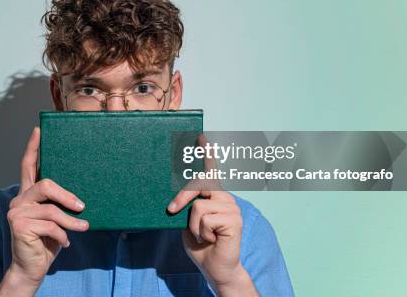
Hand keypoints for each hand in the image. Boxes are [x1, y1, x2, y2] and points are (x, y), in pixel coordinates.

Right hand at [0, 127, 89, 295]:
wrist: (31, 268)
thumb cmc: (47, 241)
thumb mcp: (56, 218)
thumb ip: (60, 203)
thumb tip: (82, 195)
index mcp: (28, 193)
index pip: (28, 165)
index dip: (33, 147)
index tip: (38, 130)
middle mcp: (19, 199)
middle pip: (45, 184)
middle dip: (67, 195)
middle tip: (82, 207)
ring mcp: (17, 212)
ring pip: (50, 208)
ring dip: (70, 221)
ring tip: (83, 228)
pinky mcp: (18, 226)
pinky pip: (49, 225)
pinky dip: (62, 235)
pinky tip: (65, 243)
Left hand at [167, 157, 257, 295]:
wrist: (215, 268)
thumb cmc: (200, 245)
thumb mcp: (188, 222)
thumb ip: (186, 207)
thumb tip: (174, 197)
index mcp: (215, 196)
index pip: (212, 172)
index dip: (207, 154)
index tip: (202, 137)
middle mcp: (226, 198)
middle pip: (200, 183)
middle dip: (182, 196)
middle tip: (171, 210)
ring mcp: (232, 208)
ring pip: (199, 206)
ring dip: (194, 225)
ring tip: (203, 236)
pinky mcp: (234, 220)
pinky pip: (206, 219)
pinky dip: (201, 232)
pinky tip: (211, 239)